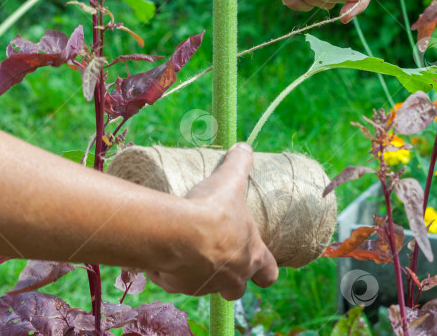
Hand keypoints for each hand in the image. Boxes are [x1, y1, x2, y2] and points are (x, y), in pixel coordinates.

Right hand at [146, 143, 277, 299]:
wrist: (180, 233)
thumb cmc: (214, 209)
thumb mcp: (230, 180)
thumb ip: (240, 162)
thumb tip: (245, 146)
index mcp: (252, 256)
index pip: (269, 274)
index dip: (265, 269)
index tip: (259, 262)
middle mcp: (233, 277)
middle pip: (237, 289)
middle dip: (231, 278)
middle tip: (220, 258)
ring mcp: (207, 286)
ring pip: (207, 287)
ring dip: (201, 274)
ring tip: (189, 251)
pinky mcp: (180, 287)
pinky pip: (177, 282)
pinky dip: (173, 272)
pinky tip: (167, 254)